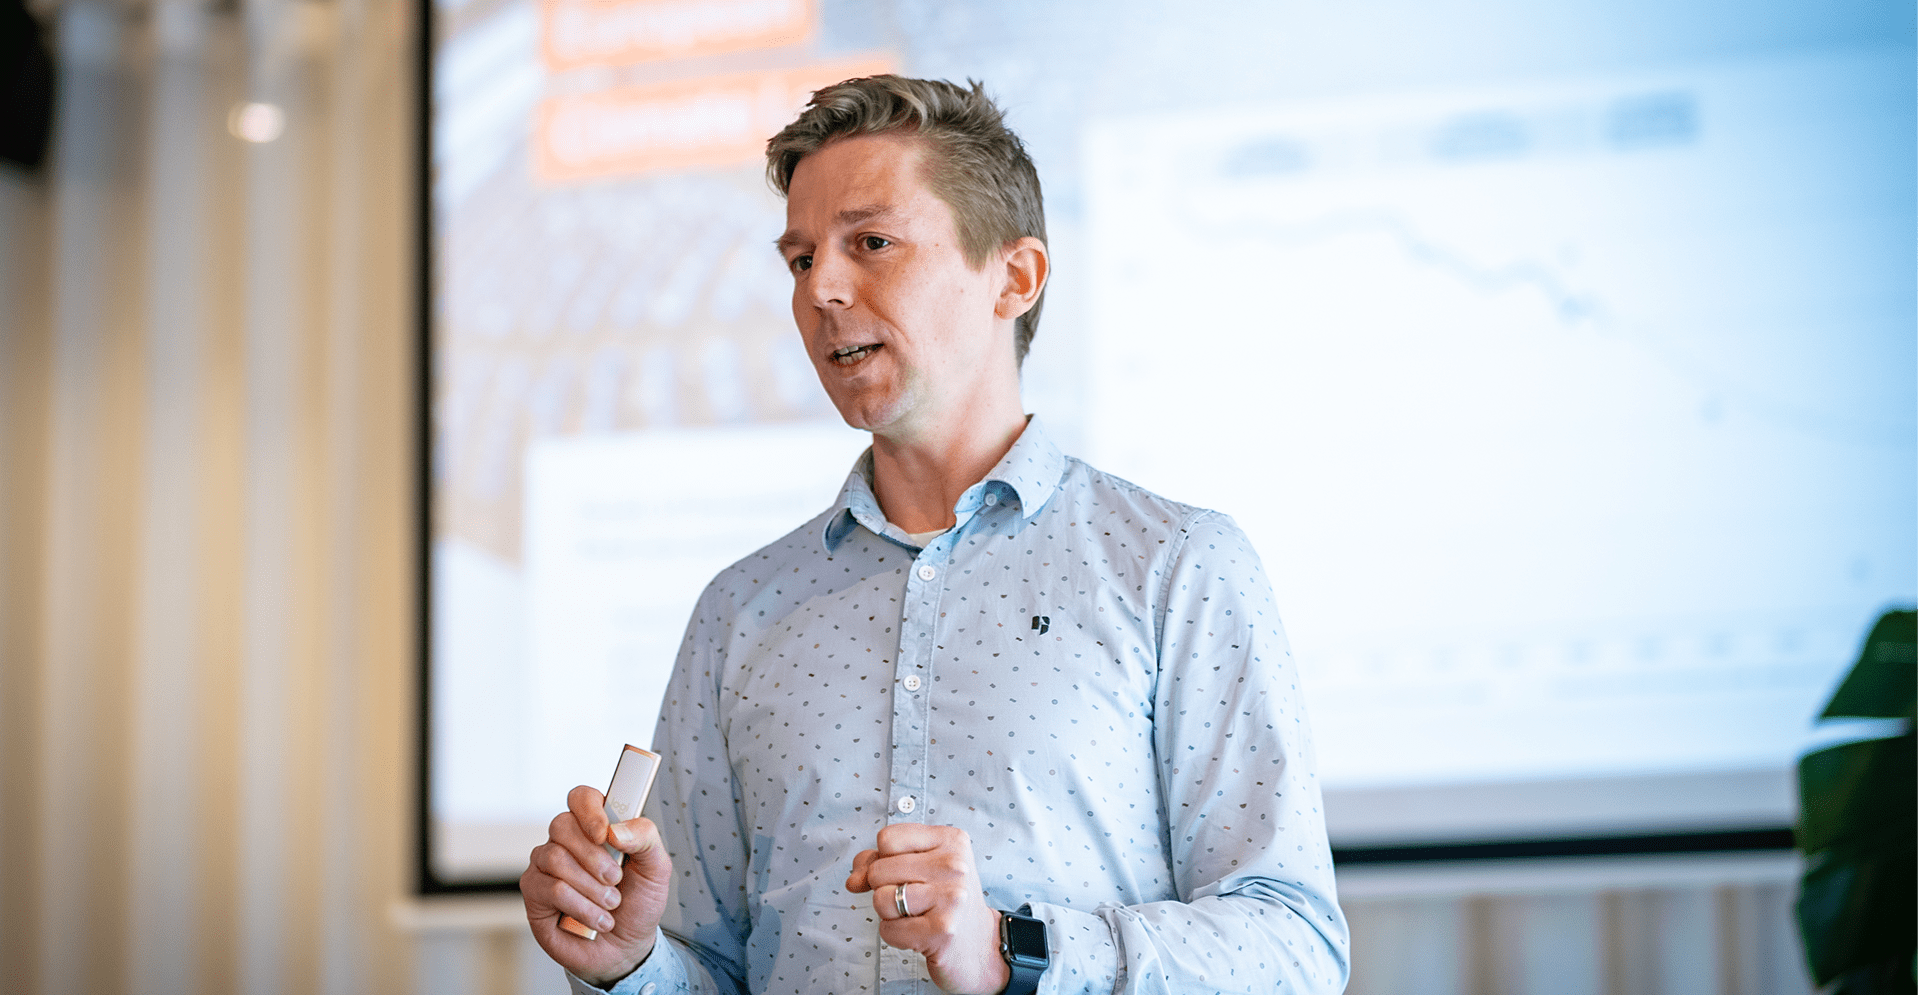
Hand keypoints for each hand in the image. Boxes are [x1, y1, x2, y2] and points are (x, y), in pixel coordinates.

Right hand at [522, 784, 672, 986]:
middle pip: (562, 825)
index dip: (589, 810)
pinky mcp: (535, 894)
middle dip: (594, 856)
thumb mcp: (657, 868)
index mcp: (596, 826)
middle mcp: (567, 842)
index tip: (605, 834)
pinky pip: (551, 889)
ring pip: (555, 858)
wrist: (626, 948)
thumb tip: (616, 829)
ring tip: (610, 904)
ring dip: (591, 886)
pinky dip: (581, 907)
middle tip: (616, 879)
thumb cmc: (638, 903)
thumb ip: (645, 838)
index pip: (581, 797)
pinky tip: (597, 919)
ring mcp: (546, 866)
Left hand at [847, 824, 1009, 994]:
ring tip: (915, 916)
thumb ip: (880, 862)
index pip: (887, 838)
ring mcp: (950, 897)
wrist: (980, 946)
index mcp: (951, 840)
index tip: (904, 873)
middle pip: (879, 870)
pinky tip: (919, 934)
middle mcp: (954, 865)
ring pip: (881, 899)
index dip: (883, 858)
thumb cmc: (945, 902)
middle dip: (884, 889)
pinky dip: (895, 935)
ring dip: (889, 914)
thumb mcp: (920, 868)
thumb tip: (853, 880)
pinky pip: (888, 929)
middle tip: (913, 899)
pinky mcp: (941, 930)